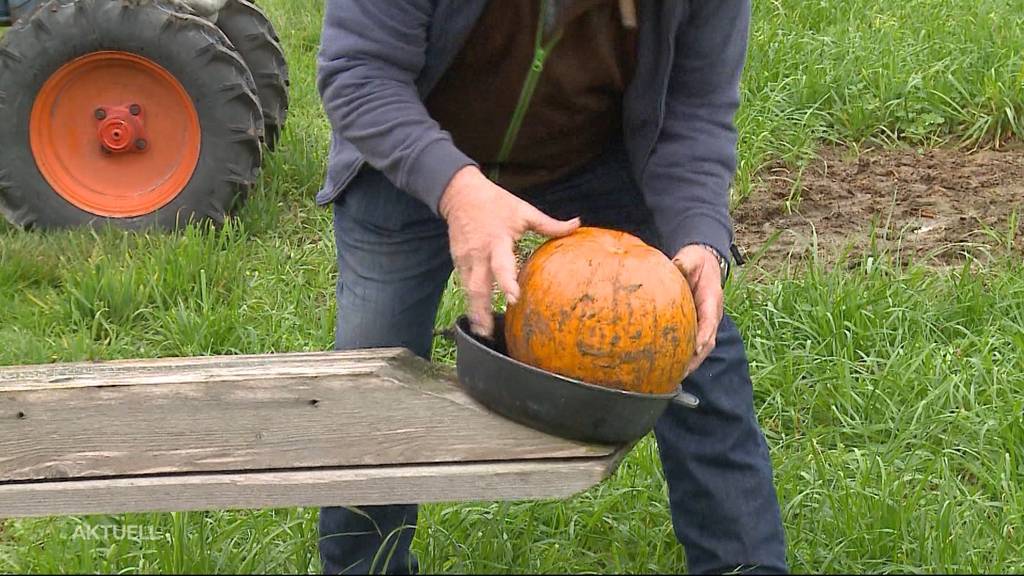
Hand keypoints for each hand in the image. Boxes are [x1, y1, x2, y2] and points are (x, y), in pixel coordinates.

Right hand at [439, 166, 579, 337]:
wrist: (459, 194)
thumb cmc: (495, 202)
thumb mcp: (523, 210)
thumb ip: (549, 224)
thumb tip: (577, 224)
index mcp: (497, 241)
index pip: (501, 265)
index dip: (507, 282)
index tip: (514, 298)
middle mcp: (478, 254)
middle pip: (477, 287)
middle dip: (481, 311)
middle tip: (488, 332)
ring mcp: (464, 259)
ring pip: (468, 290)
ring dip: (474, 312)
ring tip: (481, 333)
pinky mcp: (457, 261)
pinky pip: (464, 285)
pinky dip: (470, 302)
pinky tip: (476, 318)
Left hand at [672, 244, 724, 377]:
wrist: (704, 263)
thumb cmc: (697, 262)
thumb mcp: (693, 258)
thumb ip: (686, 262)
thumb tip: (677, 266)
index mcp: (712, 301)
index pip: (710, 322)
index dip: (704, 336)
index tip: (696, 349)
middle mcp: (711, 315)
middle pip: (707, 342)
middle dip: (695, 359)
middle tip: (680, 372)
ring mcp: (705, 323)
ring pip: (701, 347)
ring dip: (690, 363)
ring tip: (674, 377)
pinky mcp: (696, 326)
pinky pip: (692, 344)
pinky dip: (684, 357)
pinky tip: (669, 367)